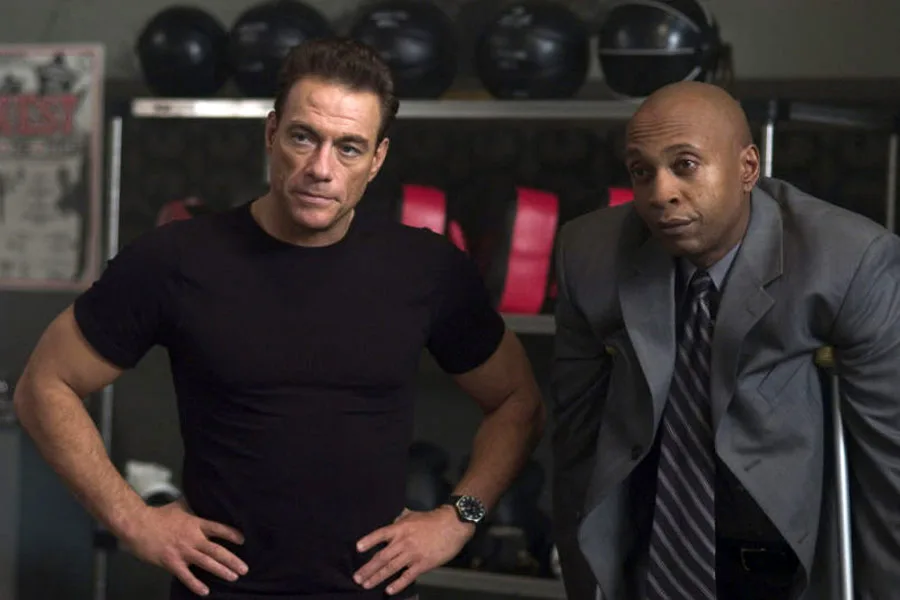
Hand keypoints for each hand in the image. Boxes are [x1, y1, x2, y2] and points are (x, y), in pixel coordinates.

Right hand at [120, 498, 248, 595]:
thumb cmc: (158, 515)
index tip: (243, 540)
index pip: (219, 529)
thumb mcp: (180, 505)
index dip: (232, 535)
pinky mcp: (171, 562)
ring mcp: (183, 551)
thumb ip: (193, 505)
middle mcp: (193, 538)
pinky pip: (186, 576)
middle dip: (233, 560)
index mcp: (196, 523)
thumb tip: (202, 495)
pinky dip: (196, 584)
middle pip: (217, 550)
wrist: (138, 525)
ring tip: (234, 577)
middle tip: (245, 568)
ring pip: (206, 563)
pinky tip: (205, 591)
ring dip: (221, 571)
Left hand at [354, 506, 474, 594]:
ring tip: (366, 585)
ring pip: (391, 568)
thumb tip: (389, 529)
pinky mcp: (423, 564)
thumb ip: (400, 523)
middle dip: (368, 568)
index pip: (380, 534)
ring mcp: (412, 554)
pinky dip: (398, 584)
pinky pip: (407, 576)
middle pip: (382, 556)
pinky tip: (389, 590)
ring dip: (377, 577)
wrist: (453, 525)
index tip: (358, 548)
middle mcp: (403, 542)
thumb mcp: (412, 516)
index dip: (369, 541)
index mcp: (400, 528)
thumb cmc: (432, 519)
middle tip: (357, 577)